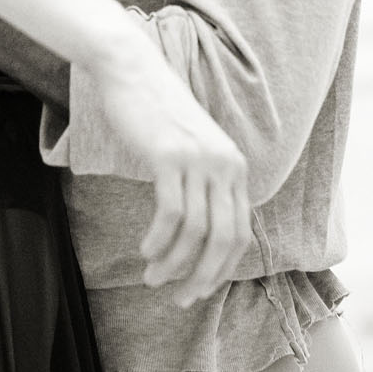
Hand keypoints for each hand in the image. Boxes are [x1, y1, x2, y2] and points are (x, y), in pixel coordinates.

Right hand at [83, 31, 252, 309]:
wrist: (133, 71)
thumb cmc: (156, 115)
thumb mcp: (190, 151)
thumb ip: (201, 184)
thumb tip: (197, 237)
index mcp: (234, 168)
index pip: (239, 234)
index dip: (220, 270)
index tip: (196, 290)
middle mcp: (225, 165)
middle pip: (224, 240)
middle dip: (202, 277)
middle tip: (179, 300)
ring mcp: (199, 160)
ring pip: (196, 232)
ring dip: (174, 264)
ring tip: (152, 279)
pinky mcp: (171, 156)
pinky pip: (172, 213)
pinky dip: (160, 240)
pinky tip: (146, 251)